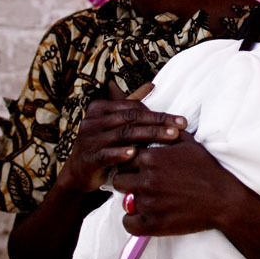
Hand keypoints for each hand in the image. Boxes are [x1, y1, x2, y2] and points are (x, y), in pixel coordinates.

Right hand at [57, 84, 187, 192]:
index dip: (158, 113)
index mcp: (100, 108)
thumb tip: (152, 85)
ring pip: (123, 134)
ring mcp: (89, 140)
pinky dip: (120, 154)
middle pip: (131, 119)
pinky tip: (135, 154)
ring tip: (170, 137)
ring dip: (149, 135)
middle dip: (158, 122)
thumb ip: (131, 105)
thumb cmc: (103, 144)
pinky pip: (106, 154)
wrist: (79, 172)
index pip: (133, 108)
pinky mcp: (88, 159)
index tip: (180, 120)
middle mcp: (93, 121)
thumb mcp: (115, 123)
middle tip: (180, 127)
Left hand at [111, 131, 240, 236]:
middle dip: (128, 181)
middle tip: (142, 184)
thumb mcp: (189, 143)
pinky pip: (128, 223)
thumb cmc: (207, 169)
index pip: (124, 158)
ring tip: (148, 199)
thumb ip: (168, 132)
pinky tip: (144, 216)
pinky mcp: (153, 223)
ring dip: (133, 200)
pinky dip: (133, 221)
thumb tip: (158, 122)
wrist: (223, 198)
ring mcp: (148, 203)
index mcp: (151, 158)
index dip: (132, 163)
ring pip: (124, 201)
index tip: (140, 169)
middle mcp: (146, 179)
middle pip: (119, 179)